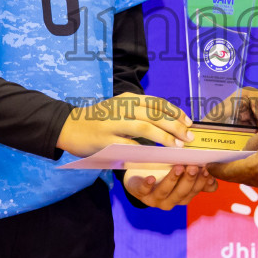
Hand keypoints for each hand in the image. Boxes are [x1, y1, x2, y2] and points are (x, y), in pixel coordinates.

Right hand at [56, 94, 190, 157]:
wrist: (68, 126)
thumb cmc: (100, 120)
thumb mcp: (119, 109)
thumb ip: (139, 114)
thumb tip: (169, 124)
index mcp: (128, 98)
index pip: (157, 103)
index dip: (175, 113)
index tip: (189, 123)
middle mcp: (122, 107)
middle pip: (155, 114)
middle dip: (175, 126)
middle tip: (189, 138)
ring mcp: (113, 123)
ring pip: (144, 127)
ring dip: (164, 137)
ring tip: (177, 147)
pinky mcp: (105, 139)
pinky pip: (129, 146)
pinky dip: (144, 152)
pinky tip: (156, 158)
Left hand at [123, 164, 217, 208]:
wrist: (138, 180)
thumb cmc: (163, 176)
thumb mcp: (181, 178)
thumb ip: (197, 180)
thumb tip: (214, 181)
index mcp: (181, 198)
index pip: (194, 192)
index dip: (201, 182)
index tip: (207, 170)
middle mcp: (169, 202)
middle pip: (181, 193)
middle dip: (188, 180)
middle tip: (194, 167)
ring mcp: (154, 199)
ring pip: (164, 192)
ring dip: (172, 180)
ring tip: (179, 167)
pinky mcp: (140, 193)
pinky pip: (143, 190)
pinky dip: (147, 184)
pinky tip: (151, 178)